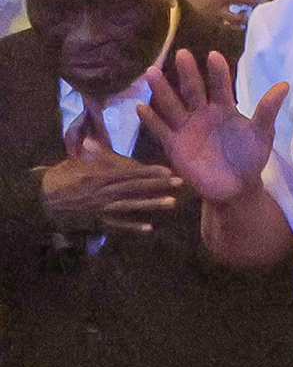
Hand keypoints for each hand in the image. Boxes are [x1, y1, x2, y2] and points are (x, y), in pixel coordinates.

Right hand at [38, 128, 185, 237]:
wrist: (40, 199)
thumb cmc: (61, 178)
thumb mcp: (77, 162)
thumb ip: (95, 154)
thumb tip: (97, 138)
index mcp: (99, 175)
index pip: (129, 172)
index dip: (149, 171)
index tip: (168, 170)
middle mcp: (102, 191)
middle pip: (134, 187)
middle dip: (158, 185)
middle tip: (180, 183)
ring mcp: (100, 208)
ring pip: (129, 206)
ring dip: (151, 204)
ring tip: (171, 203)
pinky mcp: (95, 222)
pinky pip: (116, 225)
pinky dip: (131, 227)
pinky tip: (149, 228)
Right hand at [143, 49, 287, 207]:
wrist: (237, 187)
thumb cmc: (250, 156)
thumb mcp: (262, 133)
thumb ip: (267, 110)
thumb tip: (285, 85)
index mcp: (224, 108)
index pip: (220, 86)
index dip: (218, 72)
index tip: (214, 55)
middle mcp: (202, 113)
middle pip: (193, 90)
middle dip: (187, 73)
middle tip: (182, 53)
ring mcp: (186, 128)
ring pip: (172, 105)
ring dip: (161, 90)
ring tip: (152, 72)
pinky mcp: (174, 145)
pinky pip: (160, 130)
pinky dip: (151, 119)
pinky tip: (141, 106)